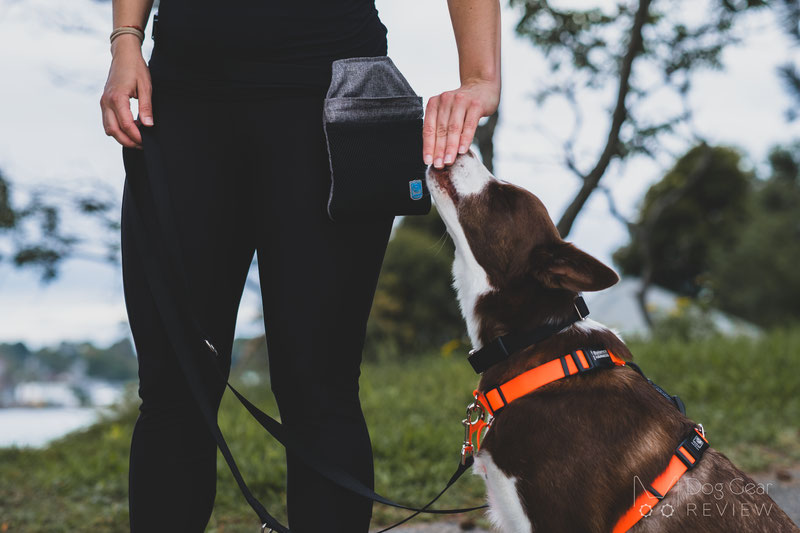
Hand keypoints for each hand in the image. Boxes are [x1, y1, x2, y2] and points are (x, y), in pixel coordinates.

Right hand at [100, 34, 152, 148]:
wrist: (124, 55)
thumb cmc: (136, 68)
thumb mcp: (146, 87)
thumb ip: (146, 107)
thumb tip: (148, 125)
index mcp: (117, 98)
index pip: (125, 124)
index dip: (136, 136)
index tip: (146, 142)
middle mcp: (106, 101)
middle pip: (114, 131)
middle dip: (128, 141)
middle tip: (142, 145)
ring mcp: (103, 102)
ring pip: (108, 128)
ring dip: (121, 137)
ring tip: (137, 138)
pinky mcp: (104, 102)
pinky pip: (108, 121)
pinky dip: (117, 129)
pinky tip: (130, 128)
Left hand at [423, 78, 499, 167]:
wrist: (482, 86)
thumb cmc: (462, 106)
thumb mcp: (447, 112)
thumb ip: (441, 128)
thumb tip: (436, 155)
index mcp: (435, 103)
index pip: (429, 128)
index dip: (428, 146)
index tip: (428, 161)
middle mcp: (445, 100)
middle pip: (441, 130)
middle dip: (439, 150)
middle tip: (438, 165)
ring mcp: (461, 101)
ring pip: (454, 128)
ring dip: (450, 147)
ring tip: (448, 161)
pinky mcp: (476, 104)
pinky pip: (469, 124)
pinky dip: (465, 139)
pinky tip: (462, 150)